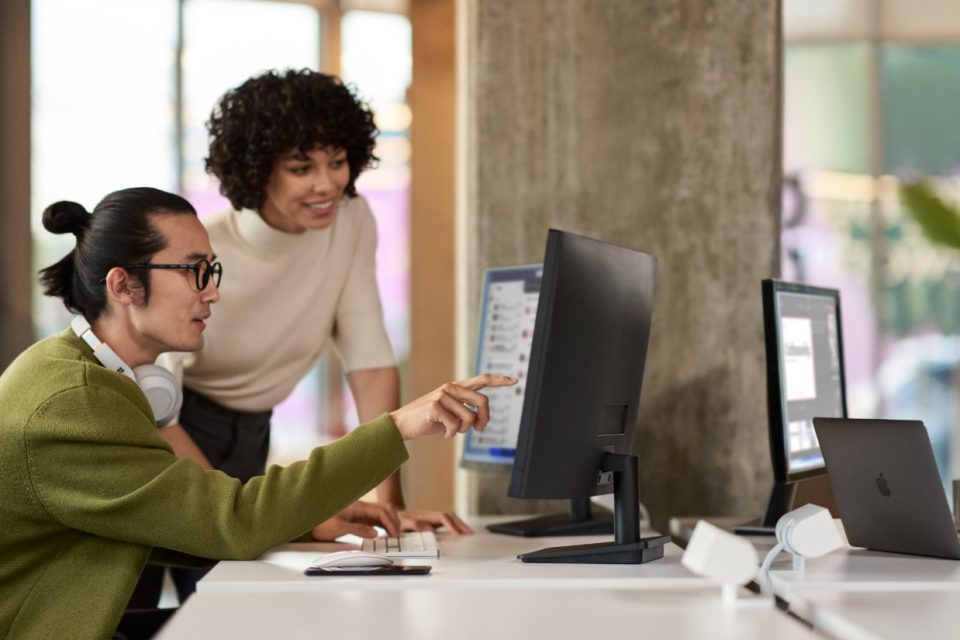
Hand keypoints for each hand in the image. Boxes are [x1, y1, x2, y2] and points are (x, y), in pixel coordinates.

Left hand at [310, 500, 400, 539]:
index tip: (394, 534)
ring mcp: (360, 512)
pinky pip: (375, 519)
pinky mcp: (358, 518)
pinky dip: (384, 525)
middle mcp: (361, 507)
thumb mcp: (338, 528)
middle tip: (398, 534)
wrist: (310, 522)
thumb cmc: (321, 523)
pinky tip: (386, 533)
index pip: (380, 512)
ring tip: (395, 534)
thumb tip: (375, 533)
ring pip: (382, 513)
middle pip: (385, 509)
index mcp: (358, 507)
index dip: (390, 522)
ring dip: (391, 522)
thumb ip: (357, 530)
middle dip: (394, 520)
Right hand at [389, 374, 516, 440]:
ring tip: (449, 430)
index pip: (482, 380)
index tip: (515, 381)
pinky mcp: (435, 406)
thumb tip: (481, 422)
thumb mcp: (450, 414)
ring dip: (462, 430)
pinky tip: (441, 432)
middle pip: (482, 402)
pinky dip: (450, 434)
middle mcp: (450, 388)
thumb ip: (465, 413)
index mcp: (456, 387)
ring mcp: (442, 395)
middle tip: (480, 430)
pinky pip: (455, 426)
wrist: (403, 425)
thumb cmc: (429, 421)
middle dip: (485, 419)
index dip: (499, 380)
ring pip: (469, 418)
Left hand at [400, 509, 472, 534]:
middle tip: (470, 533)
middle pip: (451, 517)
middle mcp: (433, 516)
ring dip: (461, 525)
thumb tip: (429, 528)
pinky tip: (460, 534)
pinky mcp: (435, 523)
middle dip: (461, 525)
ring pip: (451, 520)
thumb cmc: (400, 520)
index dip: (451, 525)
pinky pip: (448, 524)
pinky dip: (456, 527)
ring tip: (469, 534)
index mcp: (427, 516)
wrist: (397, 515)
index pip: (443, 518)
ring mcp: (434, 519)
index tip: (457, 533)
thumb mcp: (404, 522)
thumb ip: (416, 525)